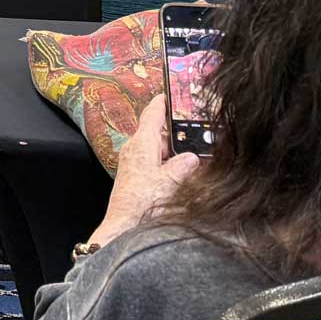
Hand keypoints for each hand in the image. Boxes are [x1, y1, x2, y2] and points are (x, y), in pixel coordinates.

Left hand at [86, 97, 200, 250]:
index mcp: (142, 143)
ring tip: (195, 151)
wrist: (124, 226)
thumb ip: (184, 166)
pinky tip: (182, 172)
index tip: (170, 93)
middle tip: (196, 127)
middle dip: (176, 130)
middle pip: (157, 132)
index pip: (152, 114)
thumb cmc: (143, 202)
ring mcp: (134, 164)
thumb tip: (193, 158)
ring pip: (157, 149)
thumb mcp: (170, 181)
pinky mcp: (136, 177)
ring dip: (173, 150)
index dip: (162, 102)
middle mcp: (135, 149)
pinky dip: (168, 162)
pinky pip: (154, 162)